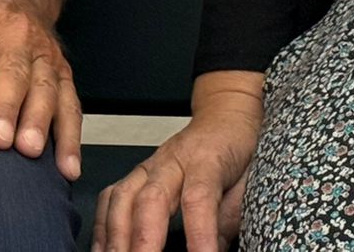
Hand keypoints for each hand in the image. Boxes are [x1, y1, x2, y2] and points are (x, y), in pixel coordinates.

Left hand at [0, 0, 82, 179]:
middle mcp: (16, 36)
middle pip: (12, 74)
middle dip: (6, 107)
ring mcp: (43, 54)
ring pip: (46, 88)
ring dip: (40, 121)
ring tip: (28, 150)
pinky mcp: (62, 72)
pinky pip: (71, 103)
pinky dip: (72, 137)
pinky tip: (66, 165)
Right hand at [94, 72, 263, 251]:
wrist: (223, 115)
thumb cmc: (237, 147)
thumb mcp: (250, 178)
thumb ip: (230, 216)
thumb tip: (216, 250)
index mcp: (207, 160)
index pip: (199, 198)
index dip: (199, 234)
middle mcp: (172, 161)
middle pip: (151, 199)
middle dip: (144, 240)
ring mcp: (149, 166)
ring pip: (123, 197)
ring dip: (117, 236)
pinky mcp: (136, 174)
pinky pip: (110, 197)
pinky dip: (103, 226)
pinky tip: (103, 249)